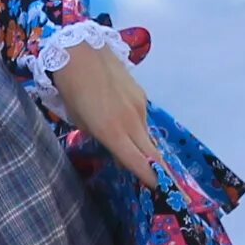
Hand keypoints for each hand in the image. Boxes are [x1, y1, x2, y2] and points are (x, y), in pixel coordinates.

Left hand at [51, 41, 157, 187]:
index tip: (164, 192)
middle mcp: (131, 121)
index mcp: (112, 131)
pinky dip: (137, 128)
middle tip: (173, 189)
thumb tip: (116, 148)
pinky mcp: (141, 95)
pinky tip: (125, 123)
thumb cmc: (71, 90)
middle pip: (152, 153)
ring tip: (138, 154)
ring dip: (144, 147)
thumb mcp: (80, 121)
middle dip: (162, 172)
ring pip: (146, 135)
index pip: (139, 162)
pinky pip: (143, 119)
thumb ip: (100, 137)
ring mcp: (140, 106)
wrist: (80, 51)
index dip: (152, 179)